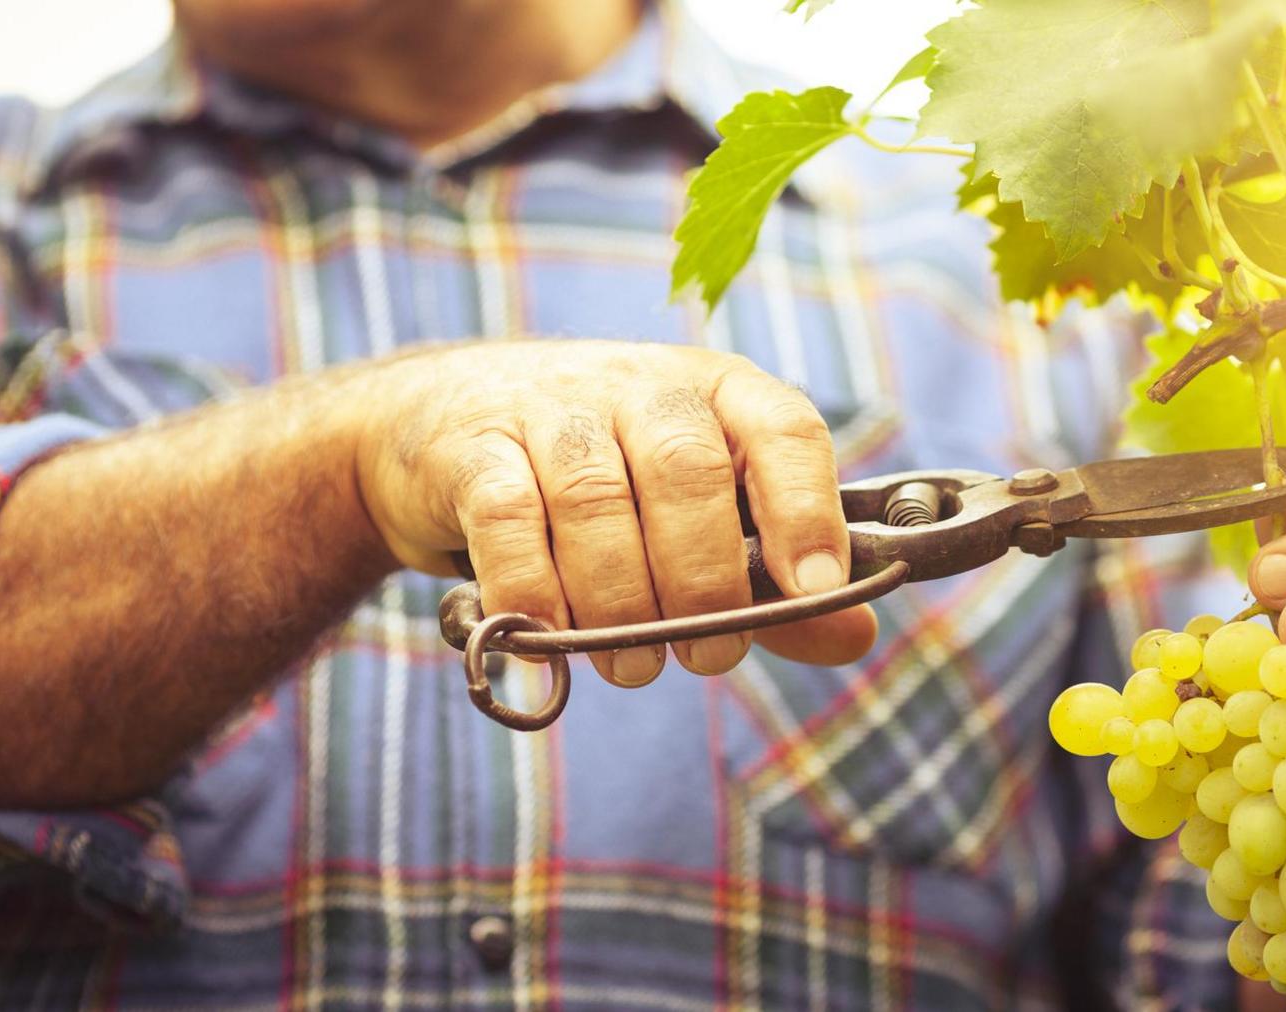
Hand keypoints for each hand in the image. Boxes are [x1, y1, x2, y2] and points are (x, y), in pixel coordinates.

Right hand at [353, 340, 876, 687]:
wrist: (432, 427)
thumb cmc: (596, 484)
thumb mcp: (693, 518)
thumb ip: (770, 579)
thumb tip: (853, 634)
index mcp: (714, 391)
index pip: (783, 429)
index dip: (807, 509)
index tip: (816, 589)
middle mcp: (637, 383)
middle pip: (690, 472)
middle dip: (704, 582)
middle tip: (705, 661)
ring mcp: (549, 406)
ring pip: (598, 501)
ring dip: (619, 605)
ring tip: (631, 668)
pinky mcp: (471, 446)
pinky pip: (509, 519)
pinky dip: (533, 592)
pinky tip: (545, 640)